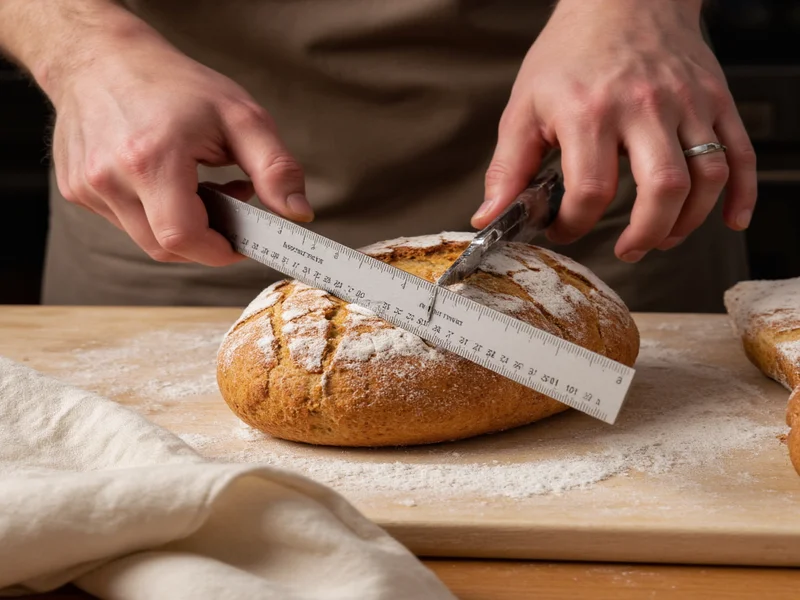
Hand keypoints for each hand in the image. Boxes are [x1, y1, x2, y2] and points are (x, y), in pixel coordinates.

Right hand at [48, 20, 311, 265]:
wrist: (99, 56)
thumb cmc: (174, 84)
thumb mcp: (240, 116)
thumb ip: (275, 168)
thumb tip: (298, 213)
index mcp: (150, 159)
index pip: (184, 238)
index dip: (220, 250)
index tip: (243, 240)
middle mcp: (110, 177)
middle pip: (166, 248)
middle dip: (206, 238)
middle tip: (227, 203)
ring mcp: (88, 186)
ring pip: (146, 239)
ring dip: (181, 226)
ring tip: (198, 186)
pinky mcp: (78, 189)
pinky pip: (126, 223)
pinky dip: (155, 214)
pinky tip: (168, 183)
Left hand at [474, 0, 756, 261]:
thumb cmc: (569, 53)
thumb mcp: (524, 107)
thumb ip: (509, 168)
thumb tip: (489, 218)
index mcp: (590, 112)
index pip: (590, 190)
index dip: (574, 224)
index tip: (563, 228)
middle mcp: (645, 107)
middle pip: (662, 189)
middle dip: (645, 234)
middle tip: (627, 250)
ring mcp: (688, 103)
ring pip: (707, 176)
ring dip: (687, 222)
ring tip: (661, 238)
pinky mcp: (716, 99)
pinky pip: (742, 153)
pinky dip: (741, 195)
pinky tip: (729, 222)